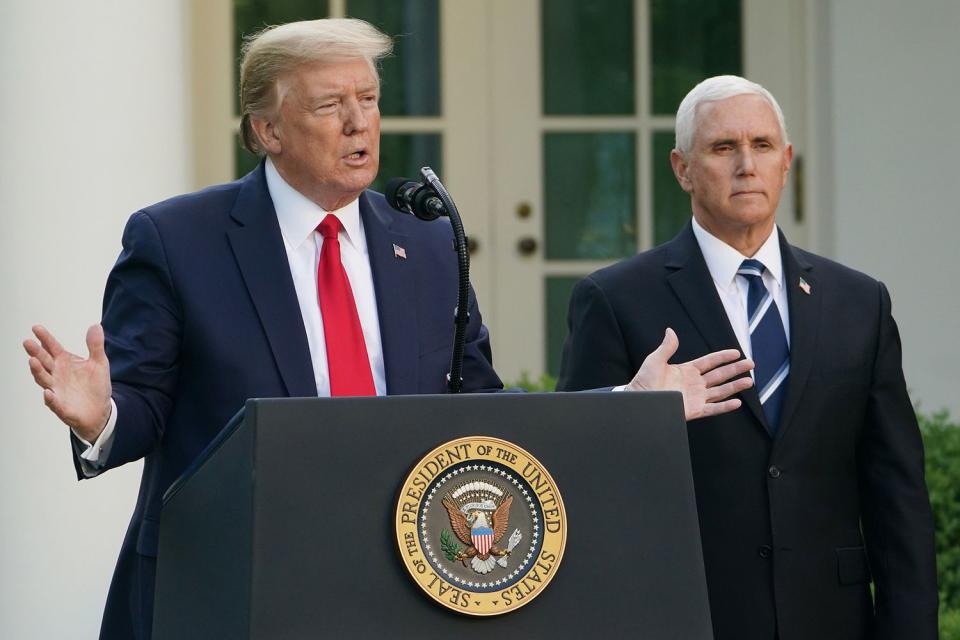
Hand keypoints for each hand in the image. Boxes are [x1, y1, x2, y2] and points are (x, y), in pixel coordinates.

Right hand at [23, 324, 112, 441]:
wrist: (101, 410)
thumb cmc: (95, 386)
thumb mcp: (99, 363)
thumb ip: (95, 345)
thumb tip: (96, 326)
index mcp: (65, 362)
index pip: (53, 348)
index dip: (45, 338)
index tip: (36, 328)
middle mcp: (57, 375)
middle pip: (44, 362)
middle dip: (35, 352)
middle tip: (28, 342)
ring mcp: (57, 390)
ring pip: (44, 380)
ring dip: (38, 371)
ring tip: (32, 361)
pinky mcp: (62, 406)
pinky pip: (54, 403)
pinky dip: (50, 398)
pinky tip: (48, 393)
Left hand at [626, 328, 753, 420]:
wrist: (638, 400)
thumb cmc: (644, 380)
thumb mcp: (655, 360)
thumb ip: (667, 347)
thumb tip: (670, 331)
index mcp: (687, 370)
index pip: (710, 362)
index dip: (723, 357)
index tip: (736, 352)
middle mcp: (694, 383)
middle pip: (720, 375)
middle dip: (735, 369)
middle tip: (751, 364)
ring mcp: (695, 397)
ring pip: (720, 391)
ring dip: (735, 386)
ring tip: (749, 381)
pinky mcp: (694, 410)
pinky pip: (713, 408)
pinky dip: (725, 407)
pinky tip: (737, 403)